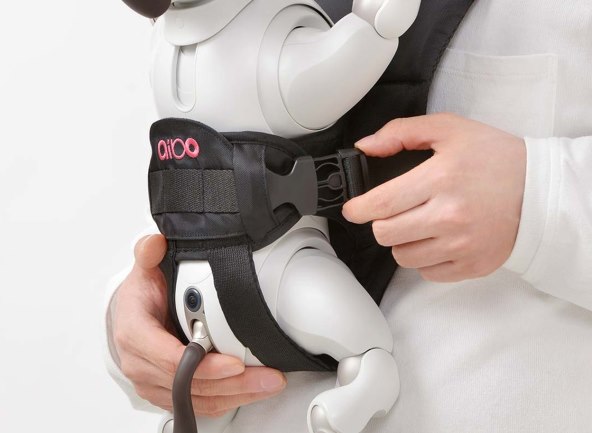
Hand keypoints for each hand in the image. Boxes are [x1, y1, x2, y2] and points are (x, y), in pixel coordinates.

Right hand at [110, 234, 286, 416]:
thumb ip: (149, 254)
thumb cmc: (140, 297)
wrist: (131, 316)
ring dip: (236, 394)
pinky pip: (199, 405)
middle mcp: (142, 365)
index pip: (170, 359)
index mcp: (135, 335)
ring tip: (268, 383)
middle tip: (266, 377)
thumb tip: (155, 242)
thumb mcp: (144, 270)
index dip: (203, 366)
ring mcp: (154, 383)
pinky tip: (251, 391)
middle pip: (190, 385)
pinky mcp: (167, 393)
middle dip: (233, 384)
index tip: (234, 363)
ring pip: (198, 400)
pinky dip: (228, 400)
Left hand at [342, 113, 525, 282]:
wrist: (542, 190)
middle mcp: (449, 217)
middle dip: (381, 222)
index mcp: (440, 179)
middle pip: (385, 234)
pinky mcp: (472, 266)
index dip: (357, 208)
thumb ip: (401, 132)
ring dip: (402, 241)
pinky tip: (437, 239)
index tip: (353, 208)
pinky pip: (427, 272)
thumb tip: (365, 147)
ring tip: (418, 224)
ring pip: (402, 256)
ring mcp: (461, 246)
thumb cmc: (495, 158)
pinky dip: (424, 258)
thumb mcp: (449, 129)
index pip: (380, 204)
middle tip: (393, 212)